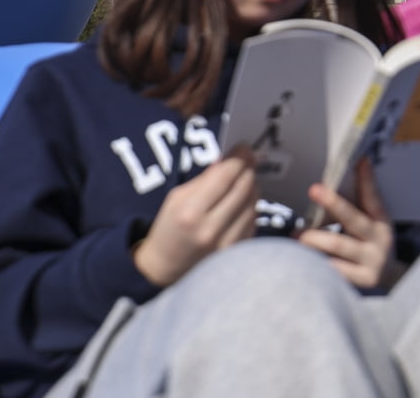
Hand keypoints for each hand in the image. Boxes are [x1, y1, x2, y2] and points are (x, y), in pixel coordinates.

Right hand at [133, 146, 258, 286]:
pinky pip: (254, 219)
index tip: (244, 148)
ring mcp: (228, 243)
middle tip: (247, 160)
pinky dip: (250, 206)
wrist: (165, 270)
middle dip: (248, 169)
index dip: (239, 157)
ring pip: (254, 202)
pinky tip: (240, 204)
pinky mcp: (239, 251)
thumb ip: (204, 180)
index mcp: (190, 213)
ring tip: (241, 182)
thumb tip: (229, 159)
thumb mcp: (176, 199)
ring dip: (251, 187)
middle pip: (245, 187)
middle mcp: (212, 229)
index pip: (226, 176)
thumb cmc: (169, 229)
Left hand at [298, 157, 403, 289]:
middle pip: (353, 219)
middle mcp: (379, 239)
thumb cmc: (370, 245)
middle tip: (314, 189)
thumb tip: (356, 163)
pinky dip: (317, 263)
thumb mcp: (371, 223)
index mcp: (381, 221)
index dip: (366, 179)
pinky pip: (334, 270)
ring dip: (314, 238)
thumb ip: (361, 199)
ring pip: (338, 245)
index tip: (359, 160)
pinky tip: (302, 260)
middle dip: (333, 202)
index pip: (373, 197)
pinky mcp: (363, 281)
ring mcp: (372, 261)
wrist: (389, 281)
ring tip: (297, 235)